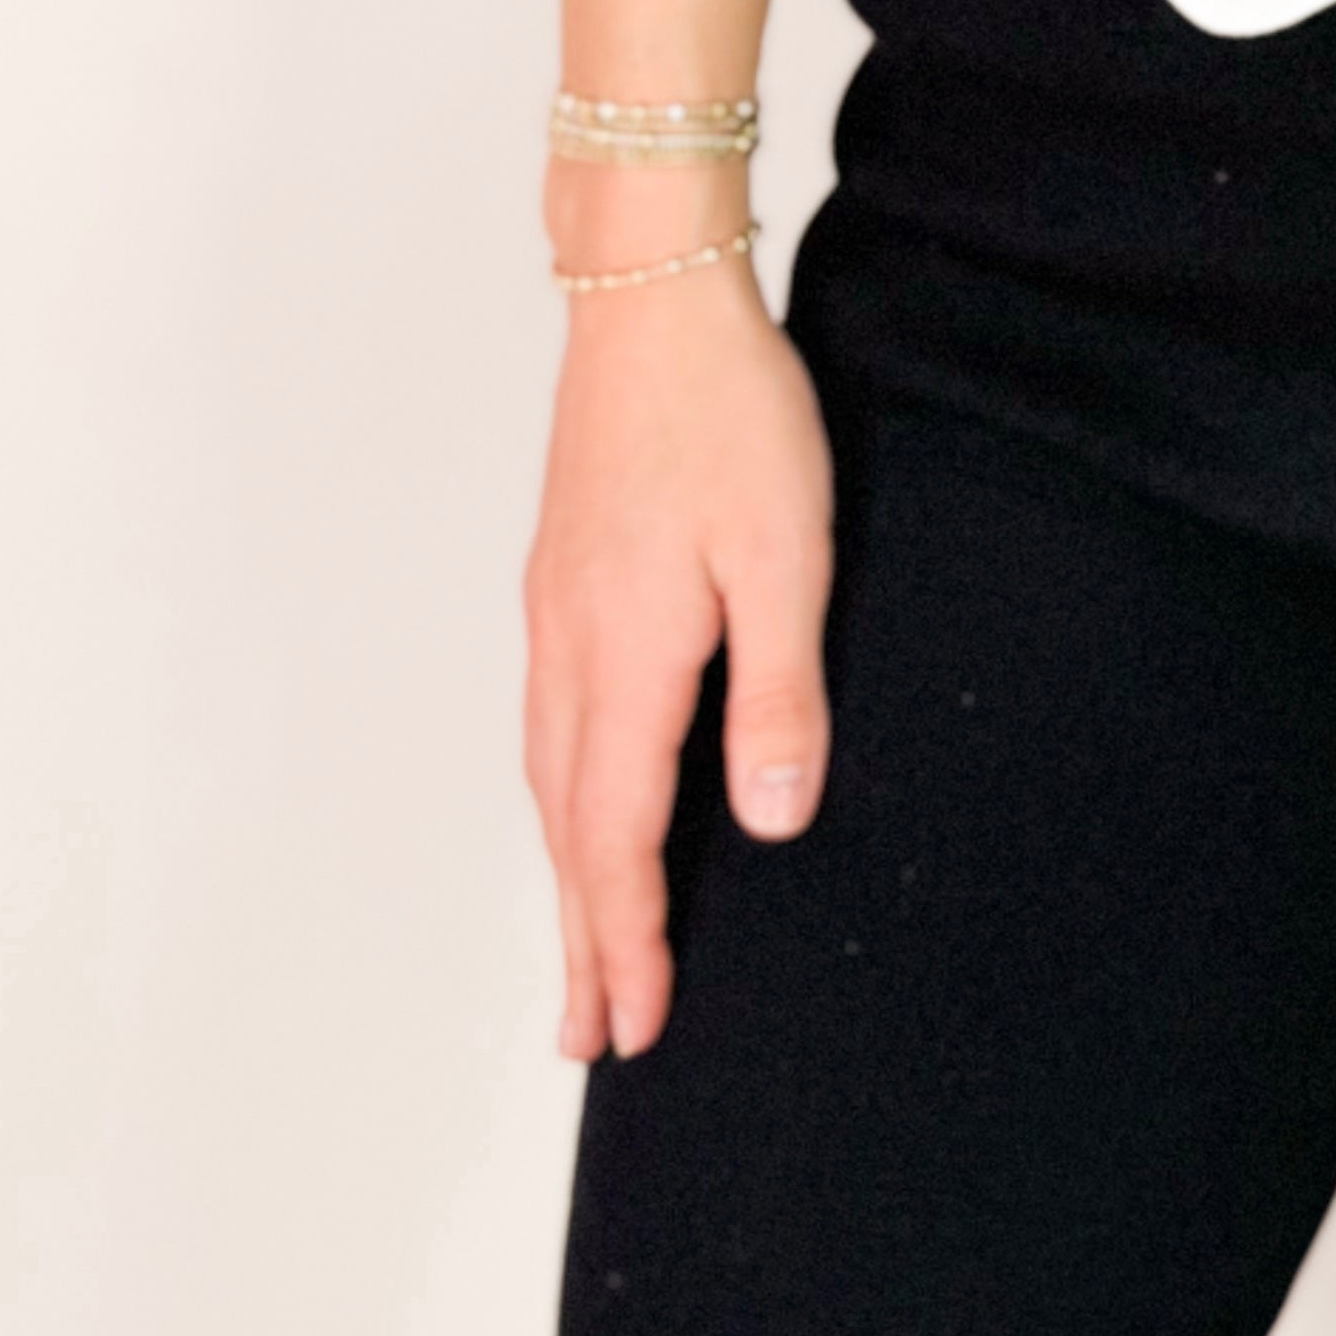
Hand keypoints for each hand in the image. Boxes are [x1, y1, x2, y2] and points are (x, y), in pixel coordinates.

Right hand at [523, 265, 835, 1060]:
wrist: (649, 296)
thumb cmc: (729, 413)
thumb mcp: (786, 553)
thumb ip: (778, 691)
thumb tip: (772, 820)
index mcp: (625, 659)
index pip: (621, 836)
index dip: (629, 937)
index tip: (634, 1026)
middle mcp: (570, 650)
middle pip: (569, 828)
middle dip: (583, 939)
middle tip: (590, 1039)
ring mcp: (555, 614)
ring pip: (550, 779)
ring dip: (568, 875)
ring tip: (581, 951)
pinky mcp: (562, 579)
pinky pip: (548, 724)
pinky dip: (561, 798)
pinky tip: (578, 804)